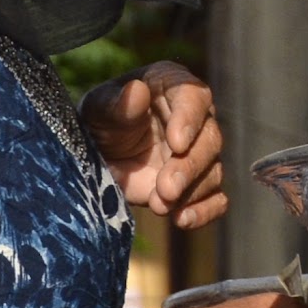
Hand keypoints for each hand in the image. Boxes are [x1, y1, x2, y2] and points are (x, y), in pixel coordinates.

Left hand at [86, 61, 227, 228]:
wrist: (93, 157)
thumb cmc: (98, 121)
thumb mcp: (98, 109)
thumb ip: (117, 103)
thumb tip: (137, 92)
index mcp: (174, 87)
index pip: (194, 97)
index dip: (190, 120)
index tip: (176, 143)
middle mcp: (194, 119)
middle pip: (210, 139)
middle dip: (189, 166)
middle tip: (166, 187)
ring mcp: (197, 153)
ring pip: (212, 171)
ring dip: (190, 192)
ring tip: (160, 205)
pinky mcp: (196, 184)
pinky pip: (214, 200)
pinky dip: (203, 212)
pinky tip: (182, 220)